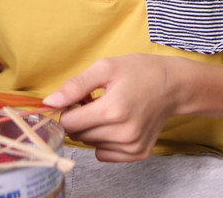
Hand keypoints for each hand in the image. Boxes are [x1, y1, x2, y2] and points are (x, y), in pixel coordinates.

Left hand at [43, 54, 179, 161]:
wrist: (173, 85)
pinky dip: (105, 141)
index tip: (81, 98)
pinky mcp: (138, 153)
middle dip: (81, 118)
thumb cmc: (138, 72)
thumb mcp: (105, 68)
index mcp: (113, 110)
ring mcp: (132, 146)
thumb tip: (49, 102)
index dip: (69, 109)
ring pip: (90, 144)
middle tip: (97, 101)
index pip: (69, 123)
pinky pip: (105, 154)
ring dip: (93, 129)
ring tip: (110, 110)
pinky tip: (117, 124)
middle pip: (78, 135)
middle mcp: (123, 133)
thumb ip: (75, 86)